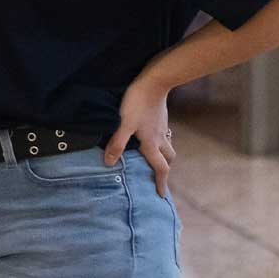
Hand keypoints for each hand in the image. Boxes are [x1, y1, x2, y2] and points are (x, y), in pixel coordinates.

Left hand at [104, 76, 176, 197]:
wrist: (154, 82)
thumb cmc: (137, 103)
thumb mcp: (124, 124)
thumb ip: (117, 143)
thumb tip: (110, 164)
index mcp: (152, 144)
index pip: (160, 168)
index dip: (160, 182)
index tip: (161, 195)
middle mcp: (160, 138)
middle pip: (168, 159)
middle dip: (164, 169)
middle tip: (157, 176)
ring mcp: (162, 127)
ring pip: (168, 146)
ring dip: (164, 155)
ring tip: (154, 159)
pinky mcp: (161, 118)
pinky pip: (164, 135)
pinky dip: (160, 141)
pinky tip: (151, 137)